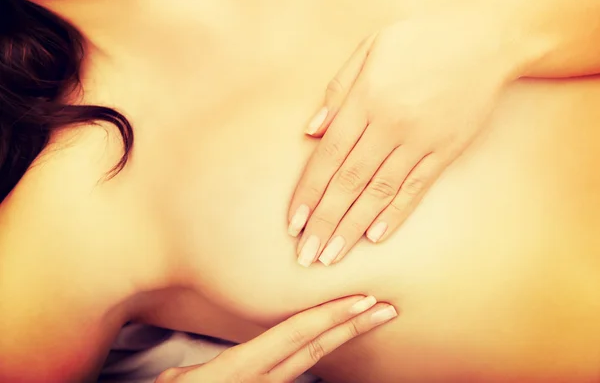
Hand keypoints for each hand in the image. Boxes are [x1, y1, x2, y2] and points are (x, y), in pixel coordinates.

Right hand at [155, 296, 396, 382]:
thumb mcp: (176, 382)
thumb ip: (205, 369)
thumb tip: (216, 367)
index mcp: (239, 369)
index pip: (295, 335)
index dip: (331, 316)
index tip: (361, 300)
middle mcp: (259, 382)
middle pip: (315, 349)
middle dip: (353, 327)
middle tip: (385, 309)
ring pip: (310, 363)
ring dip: (341, 339)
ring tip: (367, 321)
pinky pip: (294, 374)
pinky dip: (316, 356)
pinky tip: (330, 345)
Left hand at [288, 9, 520, 265]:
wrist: (486, 41)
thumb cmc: (422, 41)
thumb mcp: (371, 48)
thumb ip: (338, 90)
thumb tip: (311, 131)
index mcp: (366, 99)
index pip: (328, 155)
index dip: (308, 192)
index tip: (293, 222)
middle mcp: (390, 125)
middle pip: (349, 182)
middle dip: (324, 221)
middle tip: (306, 255)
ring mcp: (420, 141)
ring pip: (379, 193)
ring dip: (352, 228)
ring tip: (332, 256)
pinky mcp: (446, 152)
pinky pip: (416, 189)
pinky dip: (394, 214)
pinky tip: (375, 237)